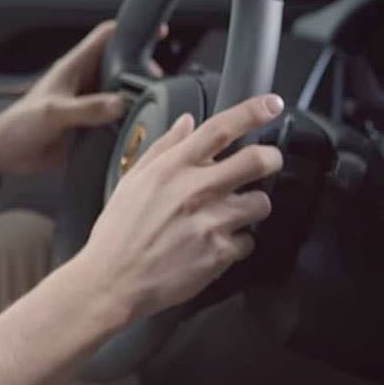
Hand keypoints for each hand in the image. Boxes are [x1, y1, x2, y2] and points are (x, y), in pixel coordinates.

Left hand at [0, 20, 165, 176]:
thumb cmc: (17, 126)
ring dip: (134, 96)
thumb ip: (87, 108)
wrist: (4, 155)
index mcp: (73, 68)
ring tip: (152, 103)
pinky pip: (114, 120)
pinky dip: (126, 121)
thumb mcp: (53, 113)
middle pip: (119, 64)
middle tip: (157, 79)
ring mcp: (87, 104)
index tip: (155, 32)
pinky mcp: (88, 126)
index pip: (105, 37)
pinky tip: (137, 128)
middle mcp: (83, 83)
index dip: (130, 30)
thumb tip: (118, 103)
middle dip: (140, 68)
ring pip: (119, 92)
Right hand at [75, 93, 284, 330]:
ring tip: (232, 214)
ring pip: (261, 203)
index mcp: (172, 168)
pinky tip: (216, 245)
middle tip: (268, 162)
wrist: (112, 280)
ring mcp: (211, 222)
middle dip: (271, 158)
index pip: (220, 128)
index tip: (271, 104)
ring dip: (252, 206)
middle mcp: (195, 190)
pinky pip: (248, 241)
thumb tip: (187, 123)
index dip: (252, 112)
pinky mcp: (219, 253)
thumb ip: (163, 148)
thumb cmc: (118, 233)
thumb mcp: (132, 180)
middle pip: (258, 160)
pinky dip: (238, 243)